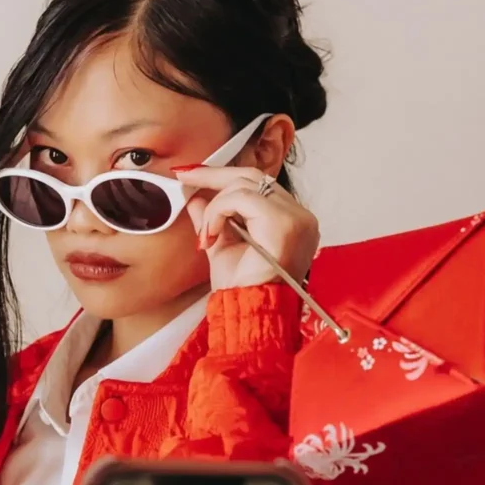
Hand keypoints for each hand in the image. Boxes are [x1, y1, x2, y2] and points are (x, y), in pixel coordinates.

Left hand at [175, 166, 319, 290]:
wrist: (249, 312)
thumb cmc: (243, 288)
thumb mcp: (222, 245)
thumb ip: (213, 219)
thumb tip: (194, 197)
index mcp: (290, 221)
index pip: (257, 185)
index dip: (224, 175)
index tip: (193, 173)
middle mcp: (300, 217)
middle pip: (253, 177)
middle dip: (214, 176)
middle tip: (185, 176)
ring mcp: (296, 219)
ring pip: (245, 186)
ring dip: (215, 206)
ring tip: (206, 234)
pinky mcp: (284, 225)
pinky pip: (243, 199)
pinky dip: (220, 211)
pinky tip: (212, 234)